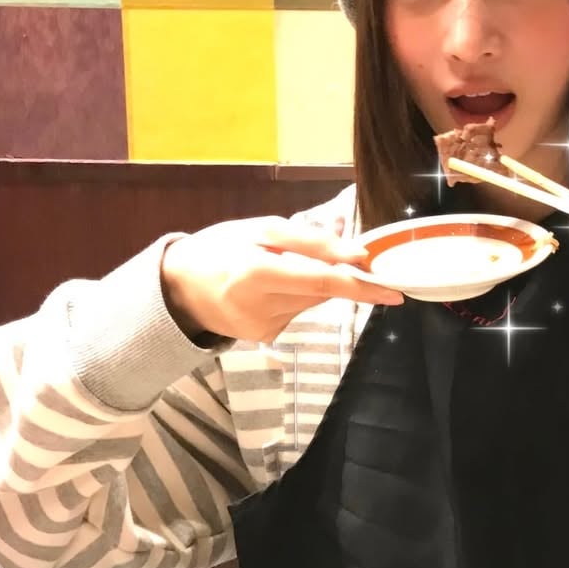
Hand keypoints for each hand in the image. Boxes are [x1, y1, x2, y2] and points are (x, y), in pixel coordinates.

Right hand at [160, 214, 401, 343]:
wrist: (177, 289)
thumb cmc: (219, 249)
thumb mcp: (260, 230)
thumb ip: (310, 240)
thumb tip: (355, 253)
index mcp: (255, 273)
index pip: (320, 282)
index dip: (358, 286)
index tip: (391, 290)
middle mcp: (259, 307)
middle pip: (320, 293)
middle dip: (344, 278)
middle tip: (359, 263)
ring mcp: (262, 328)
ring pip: (311, 302)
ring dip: (316, 283)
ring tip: (288, 265)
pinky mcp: (265, 338)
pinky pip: (298, 312)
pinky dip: (298, 295)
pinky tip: (277, 286)